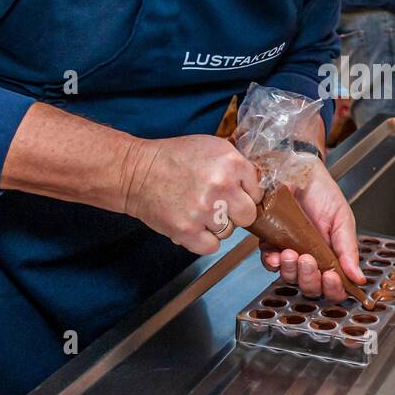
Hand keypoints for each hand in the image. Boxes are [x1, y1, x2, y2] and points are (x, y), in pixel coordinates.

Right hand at [120, 134, 261, 254]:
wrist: (137, 172)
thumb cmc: (174, 158)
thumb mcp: (212, 148)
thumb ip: (237, 166)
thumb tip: (258, 185)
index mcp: (231, 162)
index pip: (257, 191)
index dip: (243, 193)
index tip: (229, 192)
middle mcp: (221, 186)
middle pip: (248, 215)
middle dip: (235, 213)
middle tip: (217, 205)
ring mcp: (205, 210)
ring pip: (228, 232)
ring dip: (215, 226)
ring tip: (196, 210)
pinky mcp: (187, 230)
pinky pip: (211, 246)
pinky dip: (202, 240)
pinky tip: (191, 225)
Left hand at [259, 163, 364, 300]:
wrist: (299, 170)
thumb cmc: (323, 192)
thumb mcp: (342, 220)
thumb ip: (348, 249)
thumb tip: (359, 278)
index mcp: (332, 256)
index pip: (334, 285)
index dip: (333, 288)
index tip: (332, 277)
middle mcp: (311, 258)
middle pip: (310, 286)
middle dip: (310, 279)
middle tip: (309, 259)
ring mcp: (290, 252)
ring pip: (289, 278)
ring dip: (291, 270)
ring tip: (293, 253)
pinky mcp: (271, 243)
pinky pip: (269, 262)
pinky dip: (272, 262)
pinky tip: (277, 253)